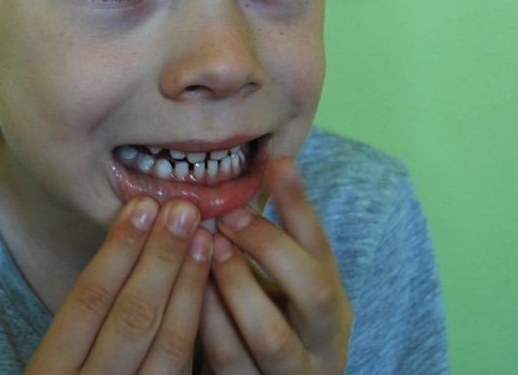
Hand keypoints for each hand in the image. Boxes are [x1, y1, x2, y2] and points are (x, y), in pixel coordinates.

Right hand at [26, 198, 213, 373]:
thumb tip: (128, 243)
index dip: (117, 251)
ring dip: (190, 288)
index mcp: (50, 373)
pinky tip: (214, 291)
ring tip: (206, 239)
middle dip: (162, 259)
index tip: (142, 205)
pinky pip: (184, 371)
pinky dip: (200, 328)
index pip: (87, 301)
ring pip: (168, 347)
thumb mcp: (60, 366)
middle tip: (185, 209)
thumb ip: (87, 324)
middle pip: (132, 317)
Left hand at [198, 158, 351, 373]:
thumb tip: (248, 171)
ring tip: (205, 248)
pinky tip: (184, 293)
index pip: (324, 247)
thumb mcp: (277, 290)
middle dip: (270, 246)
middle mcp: (325, 342)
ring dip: (234, 285)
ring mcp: (296, 374)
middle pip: (315, 290)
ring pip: (269, 333)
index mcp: (332, 305)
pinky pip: (229, 361)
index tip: (277, 164)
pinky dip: (207, 322)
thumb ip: (266, 244)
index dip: (302, 205)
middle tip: (228, 216)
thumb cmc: (262, 329)